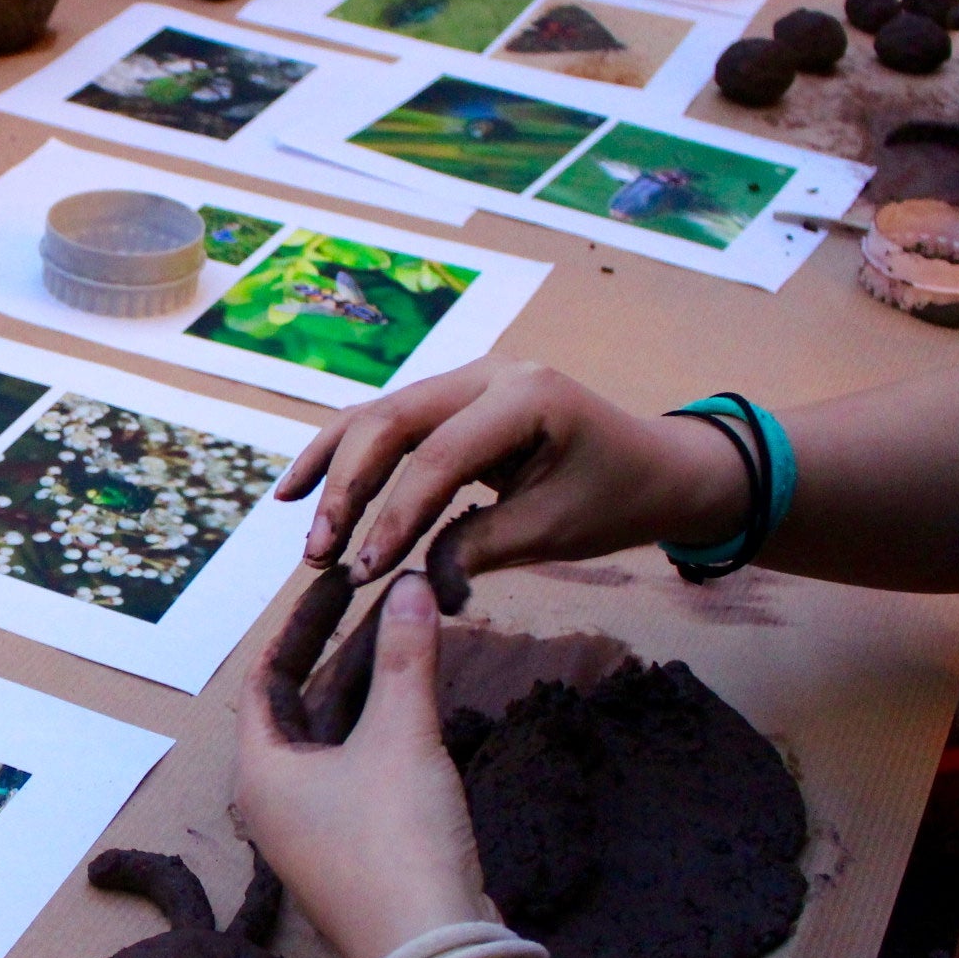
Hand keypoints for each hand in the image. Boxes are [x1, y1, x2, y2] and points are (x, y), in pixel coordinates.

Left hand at [238, 572, 485, 957]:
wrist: (436, 957)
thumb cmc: (398, 843)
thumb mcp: (402, 739)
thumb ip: (406, 659)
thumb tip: (410, 586)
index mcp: (260, 772)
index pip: (266, 677)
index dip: (302, 624)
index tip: (340, 582)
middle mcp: (276, 800)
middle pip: (301, 705)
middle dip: (342, 650)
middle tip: (381, 598)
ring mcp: (317, 829)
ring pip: (336, 737)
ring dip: (370, 687)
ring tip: (409, 633)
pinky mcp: (359, 850)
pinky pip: (363, 769)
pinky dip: (386, 728)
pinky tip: (422, 699)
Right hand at [279, 359, 747, 585]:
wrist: (657, 469)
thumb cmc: (616, 498)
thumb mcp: (553, 531)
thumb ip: (477, 548)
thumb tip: (409, 584)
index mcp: (524, 395)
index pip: (437, 457)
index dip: (394, 516)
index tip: (364, 572)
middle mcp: (487, 373)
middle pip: (390, 422)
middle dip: (348, 490)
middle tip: (321, 553)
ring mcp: (465, 380)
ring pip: (376, 416)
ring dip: (334, 472)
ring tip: (303, 526)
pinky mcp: (452, 401)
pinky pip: (387, 423)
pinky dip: (345, 457)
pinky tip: (301, 488)